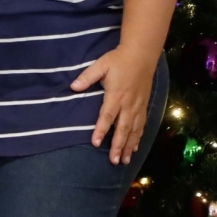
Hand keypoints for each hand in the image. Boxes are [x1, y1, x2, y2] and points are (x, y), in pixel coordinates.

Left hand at [70, 45, 157, 164]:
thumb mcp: (100, 65)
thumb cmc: (118, 60)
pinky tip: (134, 147)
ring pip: (134, 130)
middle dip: (118, 146)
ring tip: (124, 160)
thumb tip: (73, 87)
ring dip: (129, 146)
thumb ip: (87, 77)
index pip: (107, 116)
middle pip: (123, 129)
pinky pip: (141, 125)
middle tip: (113, 161)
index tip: (96, 143)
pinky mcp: (144, 106)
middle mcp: (128, 104)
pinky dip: (138, 138)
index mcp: (116, 95)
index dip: (101, 130)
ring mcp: (138, 106)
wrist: (141, 55)